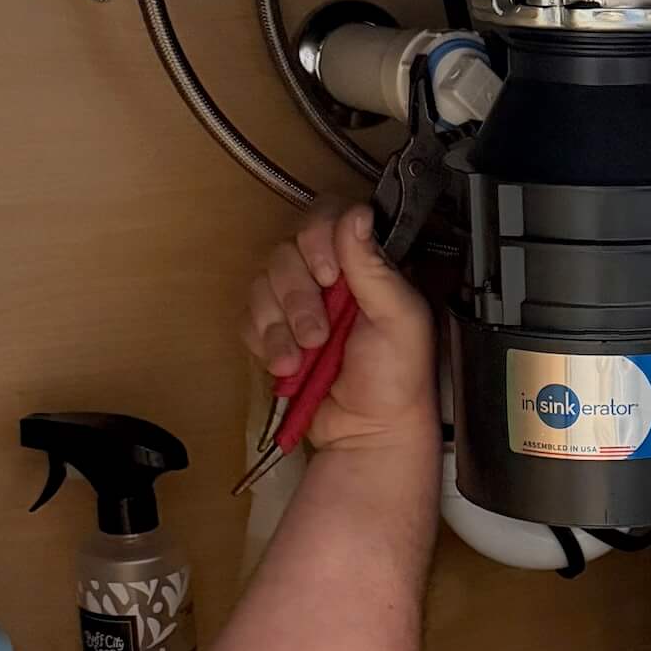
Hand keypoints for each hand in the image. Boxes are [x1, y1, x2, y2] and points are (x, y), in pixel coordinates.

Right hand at [242, 205, 437, 455]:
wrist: (368, 436)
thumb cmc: (397, 382)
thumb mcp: (401, 320)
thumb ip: (376, 266)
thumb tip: (359, 215)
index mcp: (365, 265)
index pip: (326, 218)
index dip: (318, 241)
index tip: (328, 276)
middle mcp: (330, 277)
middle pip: (287, 252)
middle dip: (298, 297)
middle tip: (319, 334)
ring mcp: (299, 304)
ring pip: (263, 285)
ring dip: (280, 325)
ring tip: (304, 358)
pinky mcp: (275, 332)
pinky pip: (249, 319)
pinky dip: (265, 343)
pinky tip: (286, 366)